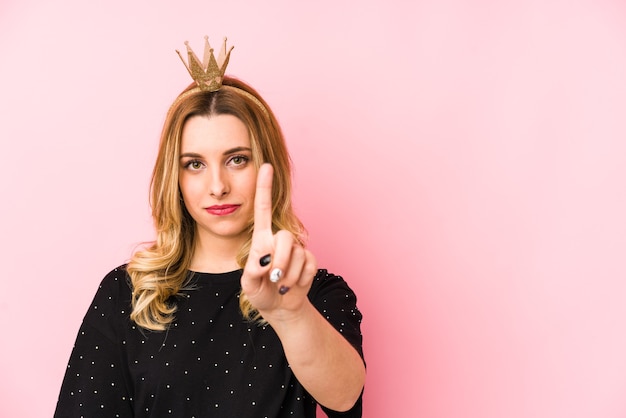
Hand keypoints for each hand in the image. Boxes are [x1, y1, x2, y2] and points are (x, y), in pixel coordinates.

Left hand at [240, 164, 317, 317]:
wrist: (280, 307)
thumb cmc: (260, 292)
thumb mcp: (249, 285)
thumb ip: (252, 271)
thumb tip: (264, 260)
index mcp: (262, 238)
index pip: (263, 208)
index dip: (264, 187)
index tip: (265, 166)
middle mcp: (280, 239)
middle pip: (284, 237)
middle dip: (280, 260)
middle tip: (273, 277)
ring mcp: (296, 249)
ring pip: (296, 254)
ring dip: (287, 275)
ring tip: (280, 284)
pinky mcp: (309, 260)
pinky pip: (308, 265)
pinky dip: (299, 280)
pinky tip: (292, 285)